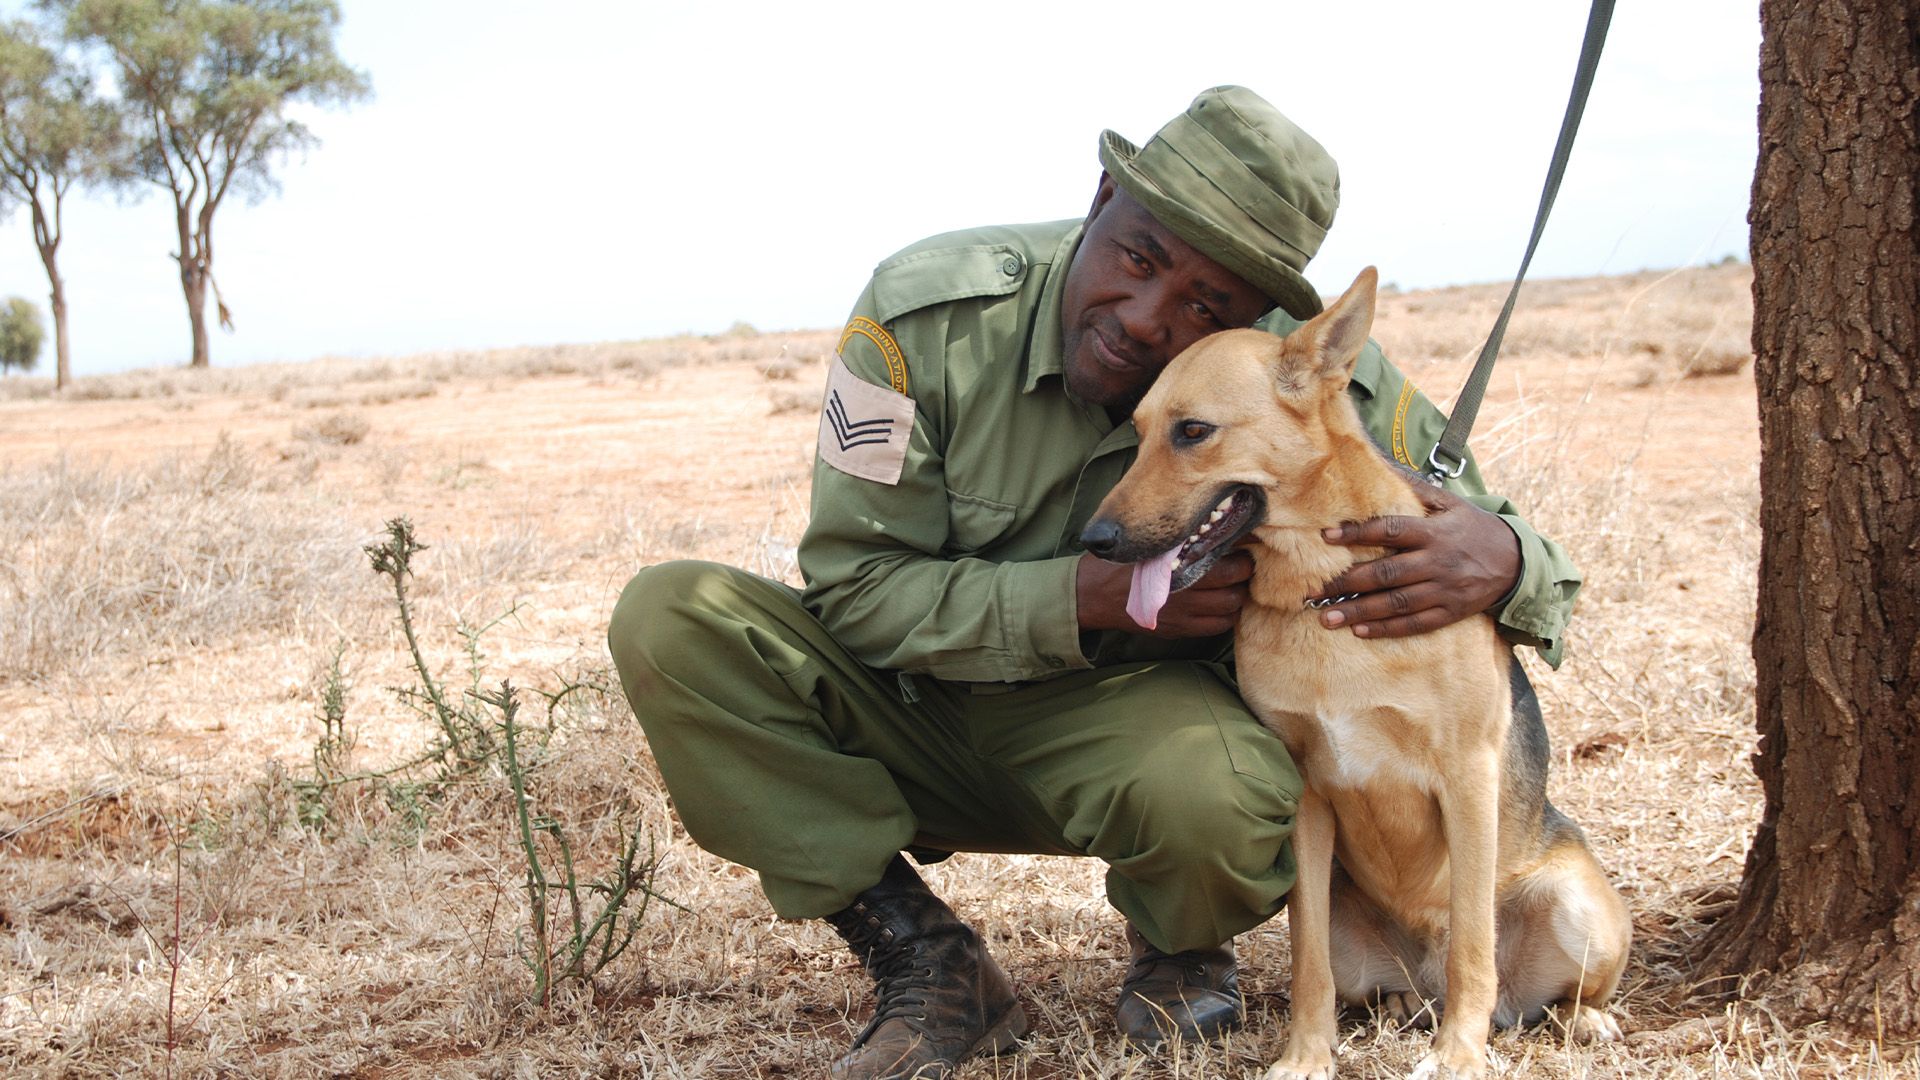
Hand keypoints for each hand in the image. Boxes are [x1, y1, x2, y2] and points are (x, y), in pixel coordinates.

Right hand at [1078, 549, 1253, 636]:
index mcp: (1177, 563)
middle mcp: (1185, 590)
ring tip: (1232, 582)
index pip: (1226, 552)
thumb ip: (1176, 532)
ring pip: (1233, 605)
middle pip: (1237, 579)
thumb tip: (1210, 514)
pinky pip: (1218, 626)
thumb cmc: (1119, 560)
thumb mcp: (1145, 540)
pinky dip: (1226, 615)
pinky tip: (1220, 603)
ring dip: (1238, 593)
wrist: (1093, 594)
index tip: (1245, 535)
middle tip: (1242, 557)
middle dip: (1244, 567)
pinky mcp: (1181, 630)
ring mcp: (1185, 613)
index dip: (1242, 544)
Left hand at [1308, 485, 1519, 638]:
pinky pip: (1414, 624)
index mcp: (1434, 532)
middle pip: (1386, 574)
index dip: (1358, 533)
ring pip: (1396, 604)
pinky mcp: (1449, 613)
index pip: (1390, 531)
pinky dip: (1386, 629)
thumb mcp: (1450, 504)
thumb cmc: (1473, 528)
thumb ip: (1414, 489)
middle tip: (1312, 590)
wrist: (1516, 562)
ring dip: (1359, 611)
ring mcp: (1443, 590)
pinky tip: (1359, 631)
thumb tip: (1379, 464)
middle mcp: (1437, 562)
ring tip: (1326, 617)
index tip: (1326, 536)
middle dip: (1347, 582)